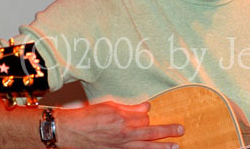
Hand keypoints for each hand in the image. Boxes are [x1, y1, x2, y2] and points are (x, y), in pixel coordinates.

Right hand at [56, 101, 183, 148]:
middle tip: (181, 130)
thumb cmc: (86, 117)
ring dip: (161, 148)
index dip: (148, 117)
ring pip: (145, 148)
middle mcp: (123, 134)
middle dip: (167, 131)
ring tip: (175, 148)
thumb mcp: (108, 105)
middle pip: (150, 133)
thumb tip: (147, 107)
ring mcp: (119, 146)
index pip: (145, 118)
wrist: (68, 132)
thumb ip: (129, 107)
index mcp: (122, 119)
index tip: (149, 116)